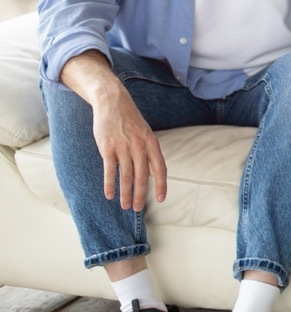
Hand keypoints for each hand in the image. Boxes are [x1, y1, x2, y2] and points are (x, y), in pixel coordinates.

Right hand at [92, 85, 167, 211]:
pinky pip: (110, 170)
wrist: (112, 102)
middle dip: (141, 195)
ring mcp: (123, 147)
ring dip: (126, 193)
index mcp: (152, 143)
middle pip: (142, 176)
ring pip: (126, 176)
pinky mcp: (108, 148)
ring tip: (125, 206)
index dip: (161, 185)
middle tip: (137, 209)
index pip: (160, 168)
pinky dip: (110, 184)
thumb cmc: (129, 120)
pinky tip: (109, 195)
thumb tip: (149, 171)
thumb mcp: (145, 132)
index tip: (161, 199)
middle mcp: (140, 146)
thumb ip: (147, 150)